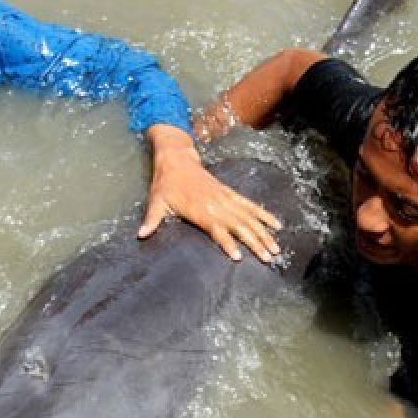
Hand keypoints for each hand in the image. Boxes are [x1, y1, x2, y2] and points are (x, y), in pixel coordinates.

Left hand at [139, 124, 281, 261]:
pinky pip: (250, 205)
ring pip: (249, 218)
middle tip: (268, 258)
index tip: (238, 256)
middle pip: (240, 226)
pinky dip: (264, 215)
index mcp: (200, 210)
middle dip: (255, 242)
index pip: (217, 229)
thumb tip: (141, 235)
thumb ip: (151, 220)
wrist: (177, 159)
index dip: (227, 243)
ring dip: (264, 233)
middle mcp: (216, 205)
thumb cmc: (166, 184)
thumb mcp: (156, 201)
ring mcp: (226, 199)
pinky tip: (276, 224)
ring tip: (276, 248)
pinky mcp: (230, 194)